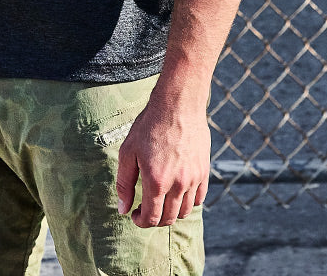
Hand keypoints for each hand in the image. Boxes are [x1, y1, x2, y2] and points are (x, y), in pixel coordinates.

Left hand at [115, 94, 210, 228]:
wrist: (178, 104)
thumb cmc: (150, 126)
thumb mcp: (128, 151)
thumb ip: (124, 183)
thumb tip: (123, 209)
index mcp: (156, 181)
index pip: (151, 218)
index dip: (141, 221)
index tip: (135, 215)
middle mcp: (178, 184)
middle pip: (168, 219)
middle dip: (155, 219)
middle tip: (146, 209)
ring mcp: (193, 179)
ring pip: (185, 211)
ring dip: (171, 212)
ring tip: (161, 200)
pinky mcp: (204, 171)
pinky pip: (199, 198)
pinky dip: (188, 202)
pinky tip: (178, 192)